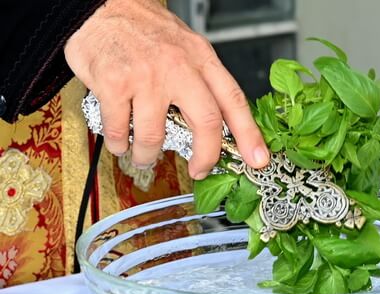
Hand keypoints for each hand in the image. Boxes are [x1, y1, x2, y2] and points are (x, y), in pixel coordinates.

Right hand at [64, 0, 268, 178]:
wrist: (101, 4)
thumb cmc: (144, 28)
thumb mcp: (186, 46)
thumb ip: (201, 80)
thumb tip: (216, 124)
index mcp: (201, 58)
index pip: (234, 100)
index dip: (249, 134)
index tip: (258, 158)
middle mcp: (179, 66)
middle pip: (206, 122)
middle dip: (206, 156)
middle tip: (199, 170)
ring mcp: (147, 76)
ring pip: (156, 136)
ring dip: (148, 156)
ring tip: (144, 158)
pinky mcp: (115, 84)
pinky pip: (120, 130)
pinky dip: (120, 145)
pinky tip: (121, 143)